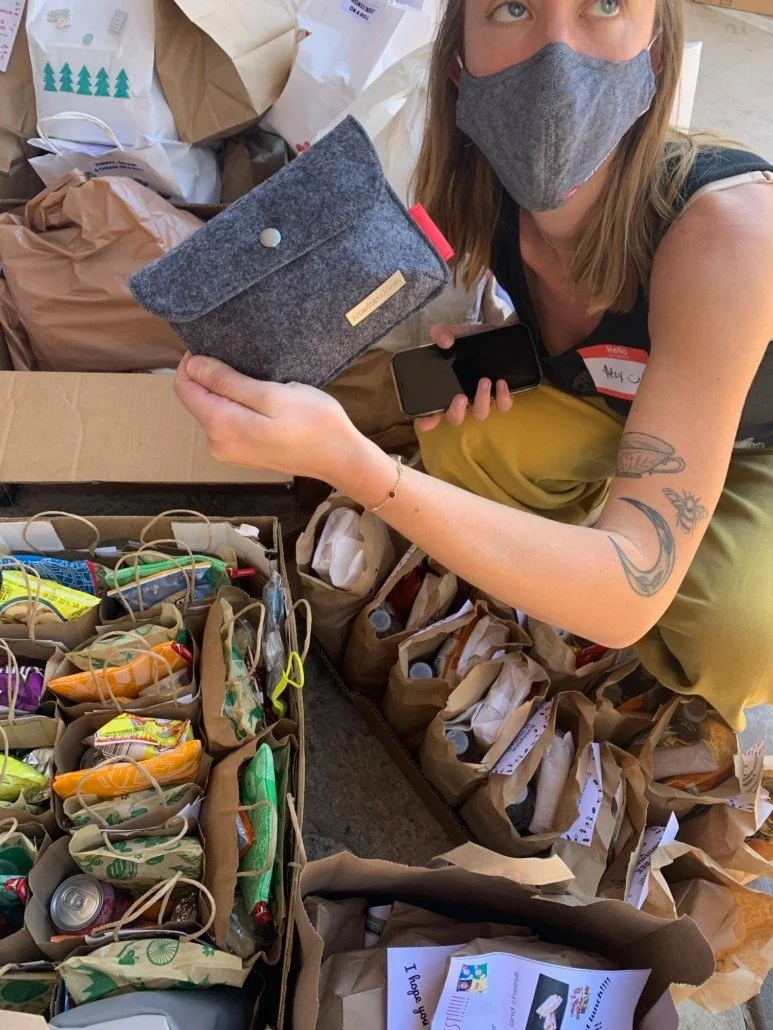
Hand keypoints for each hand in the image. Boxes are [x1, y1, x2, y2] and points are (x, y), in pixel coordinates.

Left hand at [173, 353, 364, 483]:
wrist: (340, 457)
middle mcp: (216, 442)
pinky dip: (236, 406)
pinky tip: (261, 401)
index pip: (183, 386)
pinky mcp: (242, 453)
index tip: (219, 348)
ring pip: (212, 409)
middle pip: (196, 399)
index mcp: (219, 425)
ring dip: (226, 391)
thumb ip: (227, 381)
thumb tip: (193, 366)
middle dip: (211, 377)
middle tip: (245, 363)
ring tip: (257, 381)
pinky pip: (227, 422)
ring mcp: (229, 451)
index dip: (194, 362)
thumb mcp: (270, 394)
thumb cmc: (312, 422)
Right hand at [417, 324, 513, 432]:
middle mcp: (463, 400)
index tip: (426, 423)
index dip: (428, 420)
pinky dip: (502, 398)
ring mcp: (482, 400)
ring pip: (479, 414)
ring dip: (481, 400)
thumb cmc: (473, 341)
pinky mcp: (501, 396)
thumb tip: (443, 340)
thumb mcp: (456, 334)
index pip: (433, 411)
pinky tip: (501, 382)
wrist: (499, 334)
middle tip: (460, 397)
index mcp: (447, 390)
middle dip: (456, 412)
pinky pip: (503, 406)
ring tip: (484, 380)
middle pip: (456, 418)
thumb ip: (443, 333)